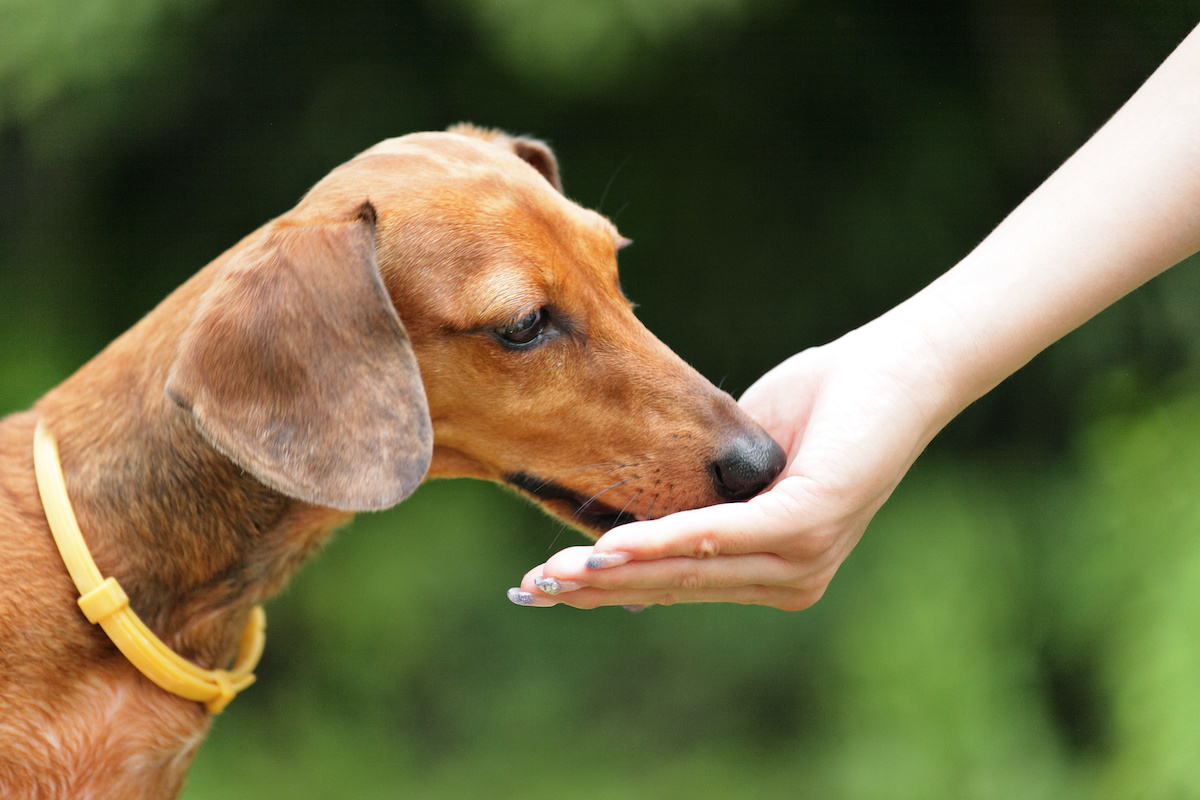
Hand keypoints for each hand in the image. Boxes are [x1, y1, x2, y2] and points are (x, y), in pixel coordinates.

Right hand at [508, 324, 945, 609]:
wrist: (894, 368)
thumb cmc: (818, 407)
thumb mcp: (739, 465)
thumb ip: (691, 503)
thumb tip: (625, 532)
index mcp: (768, 568)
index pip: (671, 584)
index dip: (603, 588)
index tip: (538, 589)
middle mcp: (786, 578)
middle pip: (671, 587)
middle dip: (595, 591)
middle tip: (529, 592)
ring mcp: (802, 558)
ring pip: (689, 570)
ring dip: (617, 573)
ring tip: (555, 576)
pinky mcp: (809, 522)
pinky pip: (722, 536)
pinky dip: (664, 540)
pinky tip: (613, 545)